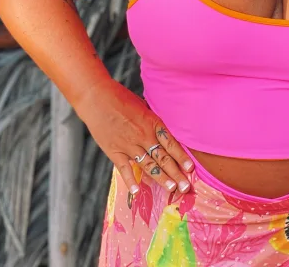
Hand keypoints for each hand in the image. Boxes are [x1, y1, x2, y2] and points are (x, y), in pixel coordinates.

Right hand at [75, 78, 193, 194]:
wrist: (97, 97)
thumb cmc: (120, 97)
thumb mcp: (143, 105)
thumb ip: (153, 120)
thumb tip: (163, 129)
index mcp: (152, 122)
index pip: (171, 143)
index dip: (182, 157)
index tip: (191, 169)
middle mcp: (143, 136)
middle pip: (163, 158)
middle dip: (176, 173)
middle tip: (186, 187)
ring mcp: (129, 145)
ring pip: (148, 165)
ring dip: (161, 179)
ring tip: (171, 189)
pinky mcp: (114, 151)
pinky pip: (124, 169)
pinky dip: (130, 181)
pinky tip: (137, 191)